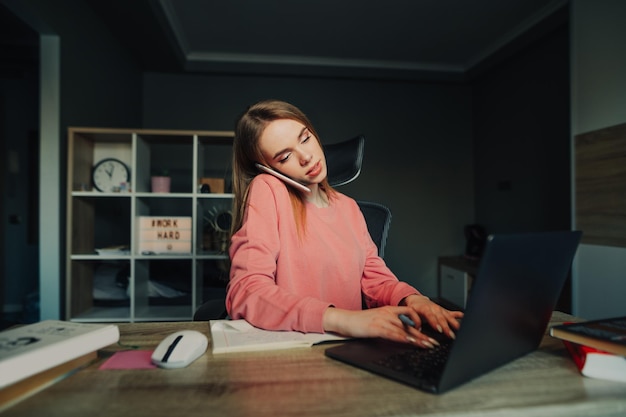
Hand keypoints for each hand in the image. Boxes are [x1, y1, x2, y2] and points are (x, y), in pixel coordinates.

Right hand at [322, 306, 441, 348]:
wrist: (345, 319)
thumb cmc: (360, 322)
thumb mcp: (377, 319)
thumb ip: (389, 323)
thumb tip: (402, 333)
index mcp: (389, 309)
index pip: (409, 313)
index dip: (420, 321)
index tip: (426, 331)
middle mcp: (388, 313)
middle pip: (410, 323)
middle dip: (424, 334)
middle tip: (434, 342)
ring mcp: (382, 320)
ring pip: (404, 329)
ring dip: (418, 338)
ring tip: (428, 345)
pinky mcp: (376, 327)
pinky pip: (393, 333)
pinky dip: (403, 338)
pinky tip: (410, 343)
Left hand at [400, 294, 463, 339]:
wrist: (416, 300)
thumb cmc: (413, 308)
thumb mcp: (409, 313)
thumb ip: (413, 321)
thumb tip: (417, 329)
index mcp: (424, 308)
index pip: (430, 315)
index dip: (434, 322)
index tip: (438, 329)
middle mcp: (434, 308)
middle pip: (441, 317)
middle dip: (446, 326)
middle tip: (450, 335)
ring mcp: (440, 309)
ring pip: (448, 316)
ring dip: (454, 323)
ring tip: (458, 330)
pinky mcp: (444, 311)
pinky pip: (452, 313)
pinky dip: (458, 315)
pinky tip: (464, 317)